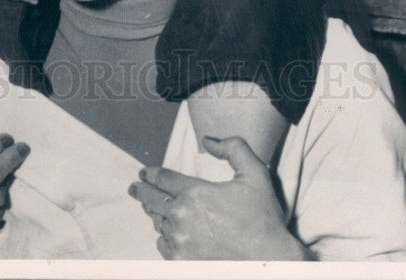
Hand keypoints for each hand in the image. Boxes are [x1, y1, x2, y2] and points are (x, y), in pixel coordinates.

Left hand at [130, 136, 310, 260]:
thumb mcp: (255, 173)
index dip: (151, 173)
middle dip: (142, 190)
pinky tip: (166, 233)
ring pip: (158, 223)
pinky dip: (164, 237)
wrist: (270, 261)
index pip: (163, 178)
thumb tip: (208, 140)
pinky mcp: (182, 264)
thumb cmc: (263, 219)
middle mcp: (182, 217)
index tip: (144, 172)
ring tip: (152, 208)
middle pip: (152, 199)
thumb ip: (233, 148)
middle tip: (135, 187)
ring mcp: (180, 243)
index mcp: (196, 193)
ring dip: (155, 213)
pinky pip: (164, 246)